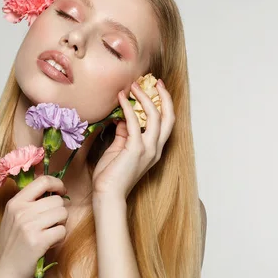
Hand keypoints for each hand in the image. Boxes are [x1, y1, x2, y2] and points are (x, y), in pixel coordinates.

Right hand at [0, 175, 68, 277]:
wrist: (1, 273)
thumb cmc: (10, 246)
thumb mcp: (13, 218)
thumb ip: (29, 204)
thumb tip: (54, 191)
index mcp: (15, 202)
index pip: (42, 180)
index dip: (57, 184)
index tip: (61, 192)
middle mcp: (21, 211)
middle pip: (57, 200)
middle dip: (59, 212)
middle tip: (50, 225)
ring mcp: (29, 226)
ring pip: (62, 214)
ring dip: (60, 225)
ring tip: (49, 234)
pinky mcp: (38, 241)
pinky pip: (62, 231)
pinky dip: (59, 238)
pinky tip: (49, 244)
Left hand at [91, 79, 174, 199]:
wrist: (108, 195)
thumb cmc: (111, 176)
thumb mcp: (119, 150)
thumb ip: (124, 134)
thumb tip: (123, 117)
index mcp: (154, 150)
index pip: (166, 123)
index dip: (164, 104)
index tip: (155, 89)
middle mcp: (156, 149)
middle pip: (169, 117)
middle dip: (164, 97)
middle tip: (155, 82)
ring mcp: (148, 149)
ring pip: (155, 117)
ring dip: (145, 98)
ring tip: (134, 86)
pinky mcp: (136, 150)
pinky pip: (134, 123)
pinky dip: (128, 108)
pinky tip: (121, 98)